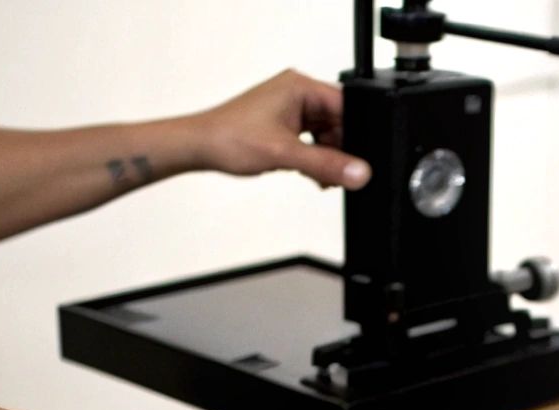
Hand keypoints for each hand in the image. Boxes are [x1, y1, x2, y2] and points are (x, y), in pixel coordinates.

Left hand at [192, 70, 371, 189]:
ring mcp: (290, 108)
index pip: (346, 106)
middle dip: (339, 150)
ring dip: (325, 157)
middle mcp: (296, 92)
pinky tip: (308, 172)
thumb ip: (326, 164)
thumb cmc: (228, 137)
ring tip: (317, 175)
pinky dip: (313, 158)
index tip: (359, 159)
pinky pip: (312, 140)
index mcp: (300, 86)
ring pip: (326, 134)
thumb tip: (359, 172)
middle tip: (334, 173)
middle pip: (338, 122)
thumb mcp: (285, 153)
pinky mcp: (284, 123)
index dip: (356, 134)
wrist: (198, 147)